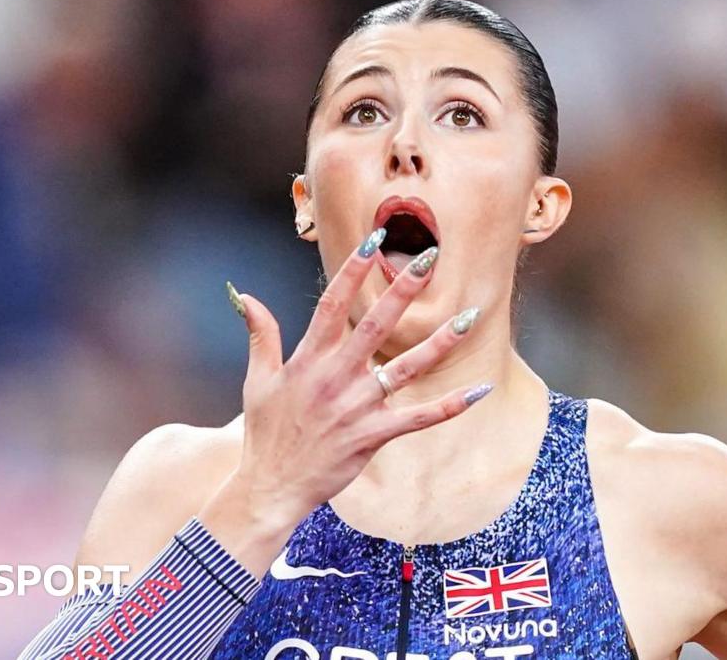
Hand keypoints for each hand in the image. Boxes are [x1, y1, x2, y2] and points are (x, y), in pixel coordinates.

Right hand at [224, 228, 488, 529]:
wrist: (271, 486)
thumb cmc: (265, 433)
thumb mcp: (257, 380)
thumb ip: (261, 335)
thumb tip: (247, 297)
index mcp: (308, 360)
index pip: (332, 304)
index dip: (353, 271)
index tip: (372, 240)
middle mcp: (335, 377)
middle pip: (375, 324)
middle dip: (403, 288)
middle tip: (429, 257)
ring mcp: (356, 407)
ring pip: (406, 367)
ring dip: (440, 342)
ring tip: (470, 316)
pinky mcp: (373, 435)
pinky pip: (419, 418)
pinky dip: (450, 405)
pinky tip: (479, 390)